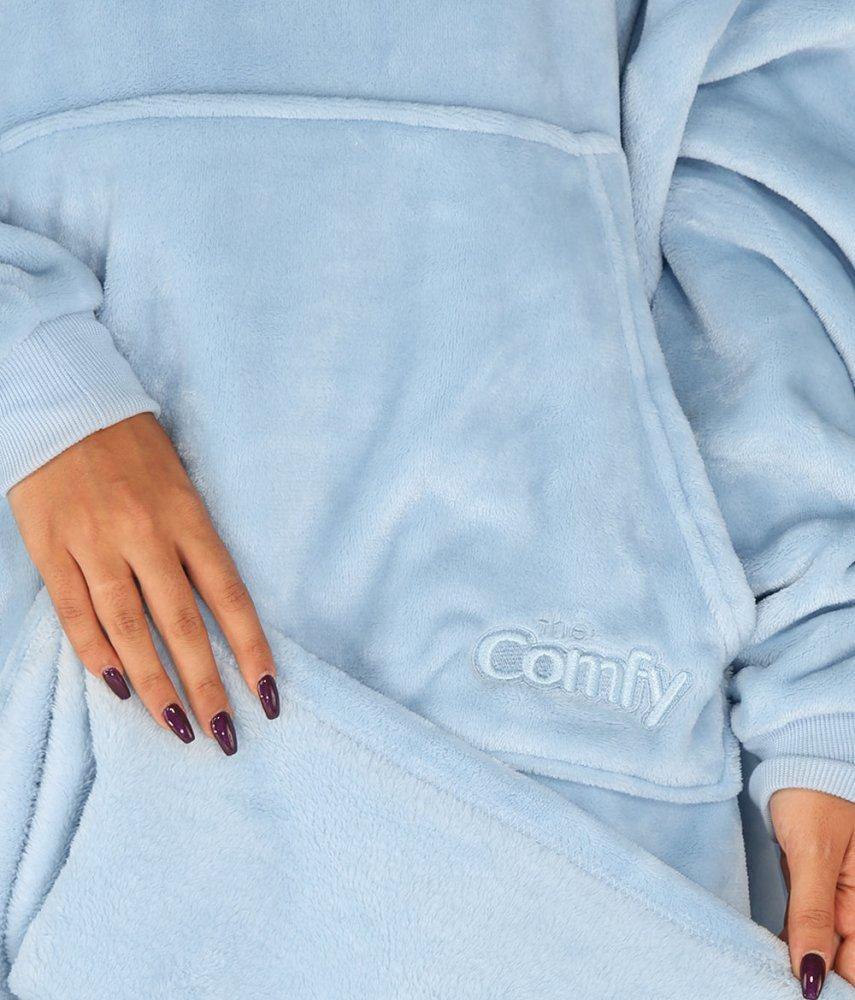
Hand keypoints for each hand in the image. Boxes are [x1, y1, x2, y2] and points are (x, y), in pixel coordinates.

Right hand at [8, 413, 279, 753]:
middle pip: (181, 624)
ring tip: (177, 726)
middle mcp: (145, 535)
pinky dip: (95, 654)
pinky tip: (117, 688)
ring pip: (128, 629)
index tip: (270, 694)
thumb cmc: (135, 448)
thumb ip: (195, 544)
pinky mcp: (52, 549)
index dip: (250, 649)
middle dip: (206, 684)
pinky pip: (75, 612)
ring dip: (154, 684)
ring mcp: (95, 544)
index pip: (228, 595)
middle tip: (225, 735)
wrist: (66, 404)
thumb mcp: (182, 485)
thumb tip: (216, 612)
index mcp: (188, 517)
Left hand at [771, 788, 854, 996]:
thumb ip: (812, 915)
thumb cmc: (812, 795)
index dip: (829, 981)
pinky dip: (794, 935)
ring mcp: (840, 897)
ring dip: (800, 955)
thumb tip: (812, 977)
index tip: (799, 990)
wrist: (800, 759)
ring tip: (767, 966)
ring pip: (822, 944)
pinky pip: (809, 923)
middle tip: (772, 975)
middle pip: (841, 959)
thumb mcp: (812, 854)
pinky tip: (775, 944)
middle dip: (813, 969)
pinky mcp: (818, 887)